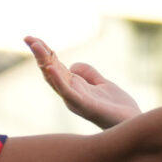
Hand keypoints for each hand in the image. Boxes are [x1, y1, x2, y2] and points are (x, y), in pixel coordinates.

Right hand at [28, 37, 143, 128]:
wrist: (133, 123)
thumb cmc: (118, 107)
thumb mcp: (103, 84)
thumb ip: (88, 73)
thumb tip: (73, 65)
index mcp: (74, 87)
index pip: (55, 67)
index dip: (45, 52)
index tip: (32, 38)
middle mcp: (70, 94)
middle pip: (51, 71)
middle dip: (40, 54)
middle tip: (28, 38)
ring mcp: (76, 101)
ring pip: (55, 79)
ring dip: (44, 62)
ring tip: (36, 46)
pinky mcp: (85, 106)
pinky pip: (68, 92)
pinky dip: (58, 80)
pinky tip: (51, 67)